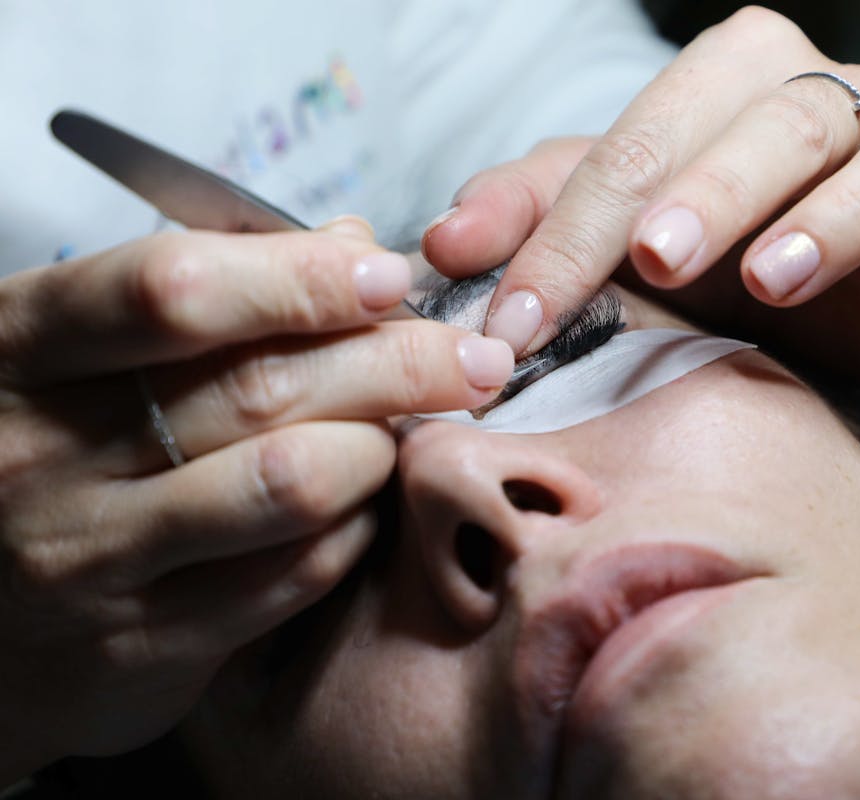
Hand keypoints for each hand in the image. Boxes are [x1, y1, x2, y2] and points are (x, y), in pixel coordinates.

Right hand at [0, 219, 512, 779]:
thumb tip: (352, 243)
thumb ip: (216, 291)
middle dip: (396, 361)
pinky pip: (298, 572)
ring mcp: (92, 556)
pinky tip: (370, 501)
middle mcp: (44, 452)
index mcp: (22, 349)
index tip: (390, 276)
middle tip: (473, 356)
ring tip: (411, 429)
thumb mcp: (87, 352)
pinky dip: (359, 526)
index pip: (171, 291)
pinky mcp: (147, 644)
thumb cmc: (53, 453)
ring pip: (295, 481)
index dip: (301, 278)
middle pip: (262, 386)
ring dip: (381, 445)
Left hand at [422, 7, 859, 383]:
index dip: (579, 228)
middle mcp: (838, 100)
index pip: (652, 135)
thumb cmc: (696, 249)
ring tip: (773, 281)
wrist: (802, 302)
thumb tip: (440, 243)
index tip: (521, 317)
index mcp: (738, 78)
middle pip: (790, 121)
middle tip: (659, 261)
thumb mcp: (604, 222)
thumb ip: (529, 215)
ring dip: (841, 217)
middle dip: (719, 190)